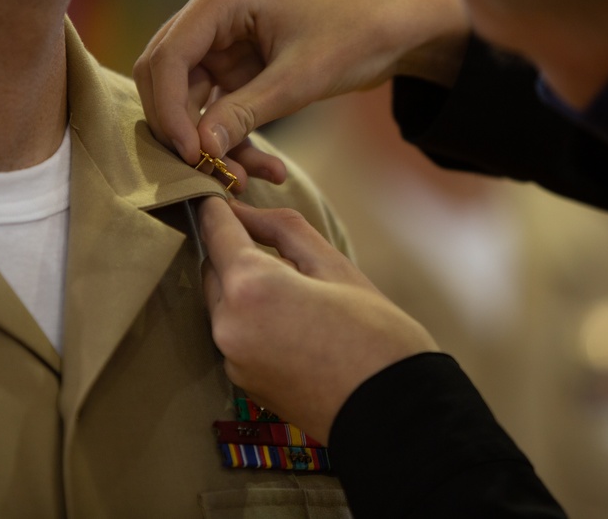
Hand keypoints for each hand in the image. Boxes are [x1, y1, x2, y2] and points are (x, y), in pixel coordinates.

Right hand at [134, 0, 469, 185]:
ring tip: (248, 179)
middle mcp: (212, 15)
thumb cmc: (356, 32)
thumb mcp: (300, 77)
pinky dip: (237, 139)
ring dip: (216, 143)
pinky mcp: (240, 67)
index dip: (170, 111)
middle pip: (167, 79)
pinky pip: (222, 109)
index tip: (192, 156)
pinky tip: (268, 168)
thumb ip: (245, 112)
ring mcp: (224, 42)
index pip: (168, 57)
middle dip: (185, 130)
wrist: (399, 23)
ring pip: (194, 102)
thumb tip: (199, 150)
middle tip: (209, 174)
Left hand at [199, 197, 438, 443]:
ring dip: (242, 289)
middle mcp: (229, 324)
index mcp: (251, 287)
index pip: (215, 231)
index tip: (220, 196)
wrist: (394, 410)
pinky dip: (251, 321)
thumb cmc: (374, 332)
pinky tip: (292, 325)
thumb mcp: (332, 265)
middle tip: (273, 247)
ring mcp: (232, 359)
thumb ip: (280, 229)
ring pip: (221, 304)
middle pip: (213, 269)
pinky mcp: (242, 382)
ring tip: (294, 292)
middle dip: (234, 252)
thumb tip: (243, 212)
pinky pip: (234, 336)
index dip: (217, 209)